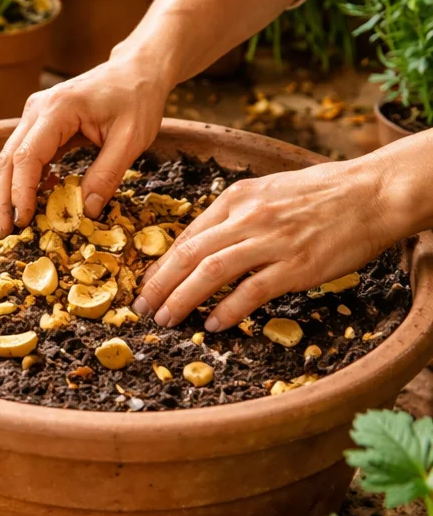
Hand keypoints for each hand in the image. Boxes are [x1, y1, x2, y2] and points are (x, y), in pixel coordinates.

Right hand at [0, 50, 170, 238]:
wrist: (137, 69)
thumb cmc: (137, 99)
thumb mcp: (131, 140)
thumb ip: (107, 175)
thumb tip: (86, 212)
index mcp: (58, 109)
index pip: (27, 156)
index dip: (21, 193)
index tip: (23, 222)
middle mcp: (37, 108)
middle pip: (7, 158)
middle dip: (2, 199)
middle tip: (2, 234)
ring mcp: (35, 114)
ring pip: (10, 157)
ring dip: (7, 192)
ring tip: (10, 225)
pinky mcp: (40, 122)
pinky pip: (24, 155)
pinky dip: (23, 180)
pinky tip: (33, 203)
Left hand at [133, 156, 393, 331]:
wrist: (372, 193)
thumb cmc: (325, 193)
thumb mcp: (271, 190)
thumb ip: (240, 213)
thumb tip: (212, 239)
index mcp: (238, 197)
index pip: (188, 234)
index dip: (163, 263)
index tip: (148, 284)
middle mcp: (248, 216)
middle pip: (189, 253)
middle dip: (159, 284)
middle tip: (142, 308)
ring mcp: (271, 241)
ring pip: (210, 271)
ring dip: (183, 298)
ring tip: (166, 319)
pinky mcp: (296, 265)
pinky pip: (251, 290)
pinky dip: (228, 309)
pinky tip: (214, 324)